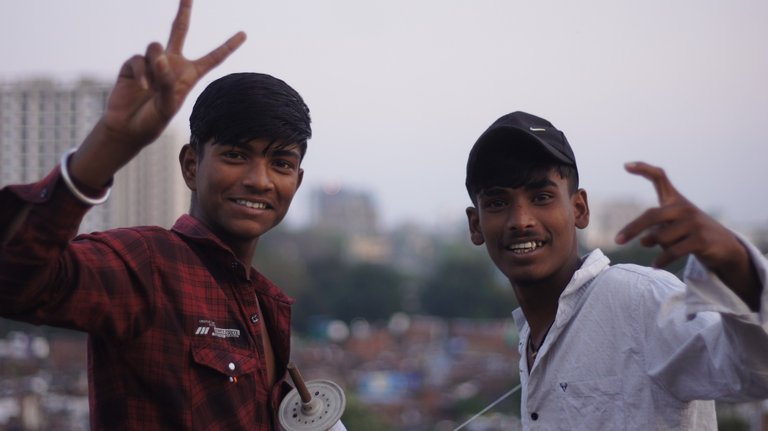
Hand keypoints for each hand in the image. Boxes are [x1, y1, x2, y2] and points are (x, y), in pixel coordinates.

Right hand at [103, 0, 245, 146]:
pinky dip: (143, 73)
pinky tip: (143, 87)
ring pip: (156, 47)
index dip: (228, 46)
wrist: (128, 128)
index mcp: (189, 75)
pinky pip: (139, 59)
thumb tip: (160, 57)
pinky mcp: (133, 64)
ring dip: (156, 64)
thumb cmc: (153, 121)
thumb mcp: (168, 106)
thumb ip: (168, 82)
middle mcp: (171, 64)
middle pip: (178, 30)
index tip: (244, 34)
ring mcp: (151, 62)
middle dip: (183, 11)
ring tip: (153, 86)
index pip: (213, 58)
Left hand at [615, 162, 759, 308]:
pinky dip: (662, 260)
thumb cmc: (691, 233)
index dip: (644, 169)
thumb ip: (654, 229)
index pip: (659, 178)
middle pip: (651, 216)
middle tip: (617, 241)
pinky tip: (656, 265)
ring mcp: (694, 223)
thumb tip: (643, 241)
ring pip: (660, 238)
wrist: (724, 246)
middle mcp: (684, 208)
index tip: (626, 165)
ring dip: (658, 248)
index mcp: (675, 201)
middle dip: (632, 229)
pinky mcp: (701, 239)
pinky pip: (672, 252)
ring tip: (664, 251)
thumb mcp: (672, 227)